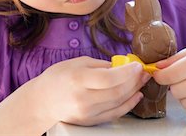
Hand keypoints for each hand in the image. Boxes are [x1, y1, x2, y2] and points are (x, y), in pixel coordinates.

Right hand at [36, 56, 150, 125]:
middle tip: (143, 72)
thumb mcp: (78, 63)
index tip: (138, 65)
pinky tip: (135, 95)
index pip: (110, 78)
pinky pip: (114, 114)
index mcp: (78, 79)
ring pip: (118, 103)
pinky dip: (128, 105)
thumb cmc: (58, 78)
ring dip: (134, 91)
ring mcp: (86, 113)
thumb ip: (101, 65)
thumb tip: (123, 65)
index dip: (128, 72)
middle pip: (117, 92)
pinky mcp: (90, 122)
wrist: (42, 102)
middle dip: (135, 81)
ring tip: (141, 81)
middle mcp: (83, 98)